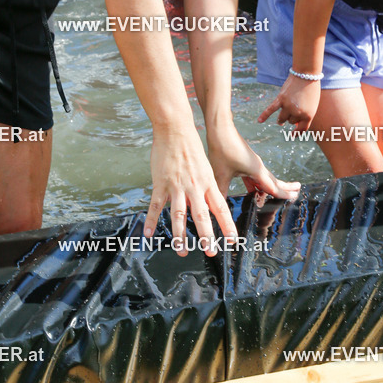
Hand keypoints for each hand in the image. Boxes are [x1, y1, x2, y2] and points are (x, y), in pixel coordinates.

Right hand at [144, 126, 237, 257]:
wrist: (175, 130)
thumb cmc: (191, 148)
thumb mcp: (205, 168)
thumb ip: (205, 188)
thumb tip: (207, 207)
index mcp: (208, 183)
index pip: (221, 208)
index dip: (227, 225)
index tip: (233, 240)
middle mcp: (194, 187)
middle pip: (201, 215)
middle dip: (206, 236)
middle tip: (210, 252)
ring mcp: (176, 186)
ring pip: (178, 215)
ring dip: (180, 235)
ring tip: (182, 251)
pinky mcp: (160, 183)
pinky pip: (155, 205)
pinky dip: (151, 221)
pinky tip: (149, 235)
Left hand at [207, 124, 300, 199]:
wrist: (220, 128)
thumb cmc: (222, 148)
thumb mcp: (221, 174)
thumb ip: (221, 191)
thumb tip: (218, 208)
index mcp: (257, 171)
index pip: (273, 187)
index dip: (284, 194)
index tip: (294, 197)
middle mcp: (258, 167)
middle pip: (275, 181)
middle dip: (286, 187)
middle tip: (297, 191)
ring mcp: (252, 163)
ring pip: (265, 178)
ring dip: (273, 185)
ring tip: (280, 191)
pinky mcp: (245, 161)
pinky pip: (255, 175)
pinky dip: (258, 184)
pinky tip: (253, 189)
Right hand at [258, 73, 320, 131]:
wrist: (306, 75)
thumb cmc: (311, 90)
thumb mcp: (312, 105)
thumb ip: (304, 115)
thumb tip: (293, 124)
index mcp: (308, 115)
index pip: (302, 129)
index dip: (297, 133)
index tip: (292, 135)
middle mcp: (298, 112)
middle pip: (290, 121)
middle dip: (291, 117)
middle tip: (293, 111)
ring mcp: (288, 106)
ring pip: (282, 118)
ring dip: (281, 119)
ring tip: (280, 121)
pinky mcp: (280, 99)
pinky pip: (270, 110)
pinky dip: (264, 115)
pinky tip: (259, 121)